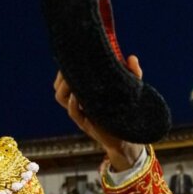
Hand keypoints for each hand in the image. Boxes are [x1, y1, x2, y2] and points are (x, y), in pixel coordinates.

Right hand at [53, 55, 145, 171]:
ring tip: (71, 79)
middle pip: (59, 87)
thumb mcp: (132, 88)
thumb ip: (133, 72)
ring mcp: (82, 113)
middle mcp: (80, 102)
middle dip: (61, 76)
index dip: (65, 69)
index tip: (72, 58)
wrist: (131, 136)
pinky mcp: (86, 123)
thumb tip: (132, 57)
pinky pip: (72, 112)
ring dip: (64, 87)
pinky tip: (76, 96)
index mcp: (86, 92)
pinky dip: (72, 103)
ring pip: (61, 98)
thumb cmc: (129, 110)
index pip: (66, 79)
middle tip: (70, 68)